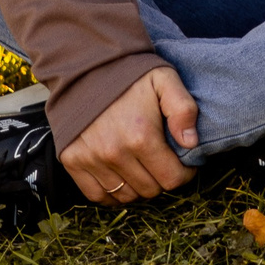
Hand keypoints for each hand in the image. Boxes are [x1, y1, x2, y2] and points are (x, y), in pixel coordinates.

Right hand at [61, 65, 198, 205]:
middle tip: (164, 162)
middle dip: (162, 179)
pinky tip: (122, 178)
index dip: (184, 174)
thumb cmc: (129, 76)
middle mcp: (114, 153)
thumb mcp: (165, 81)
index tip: (185, 163)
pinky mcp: (73, 161)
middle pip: (150, 190)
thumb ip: (184, 109)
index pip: (172, 179)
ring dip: (139, 187)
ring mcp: (91, 159)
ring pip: (126, 196)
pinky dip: (112, 193)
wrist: (86, 67)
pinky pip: (97, 195)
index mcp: (141, 136)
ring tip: (144, 168)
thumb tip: (191, 143)